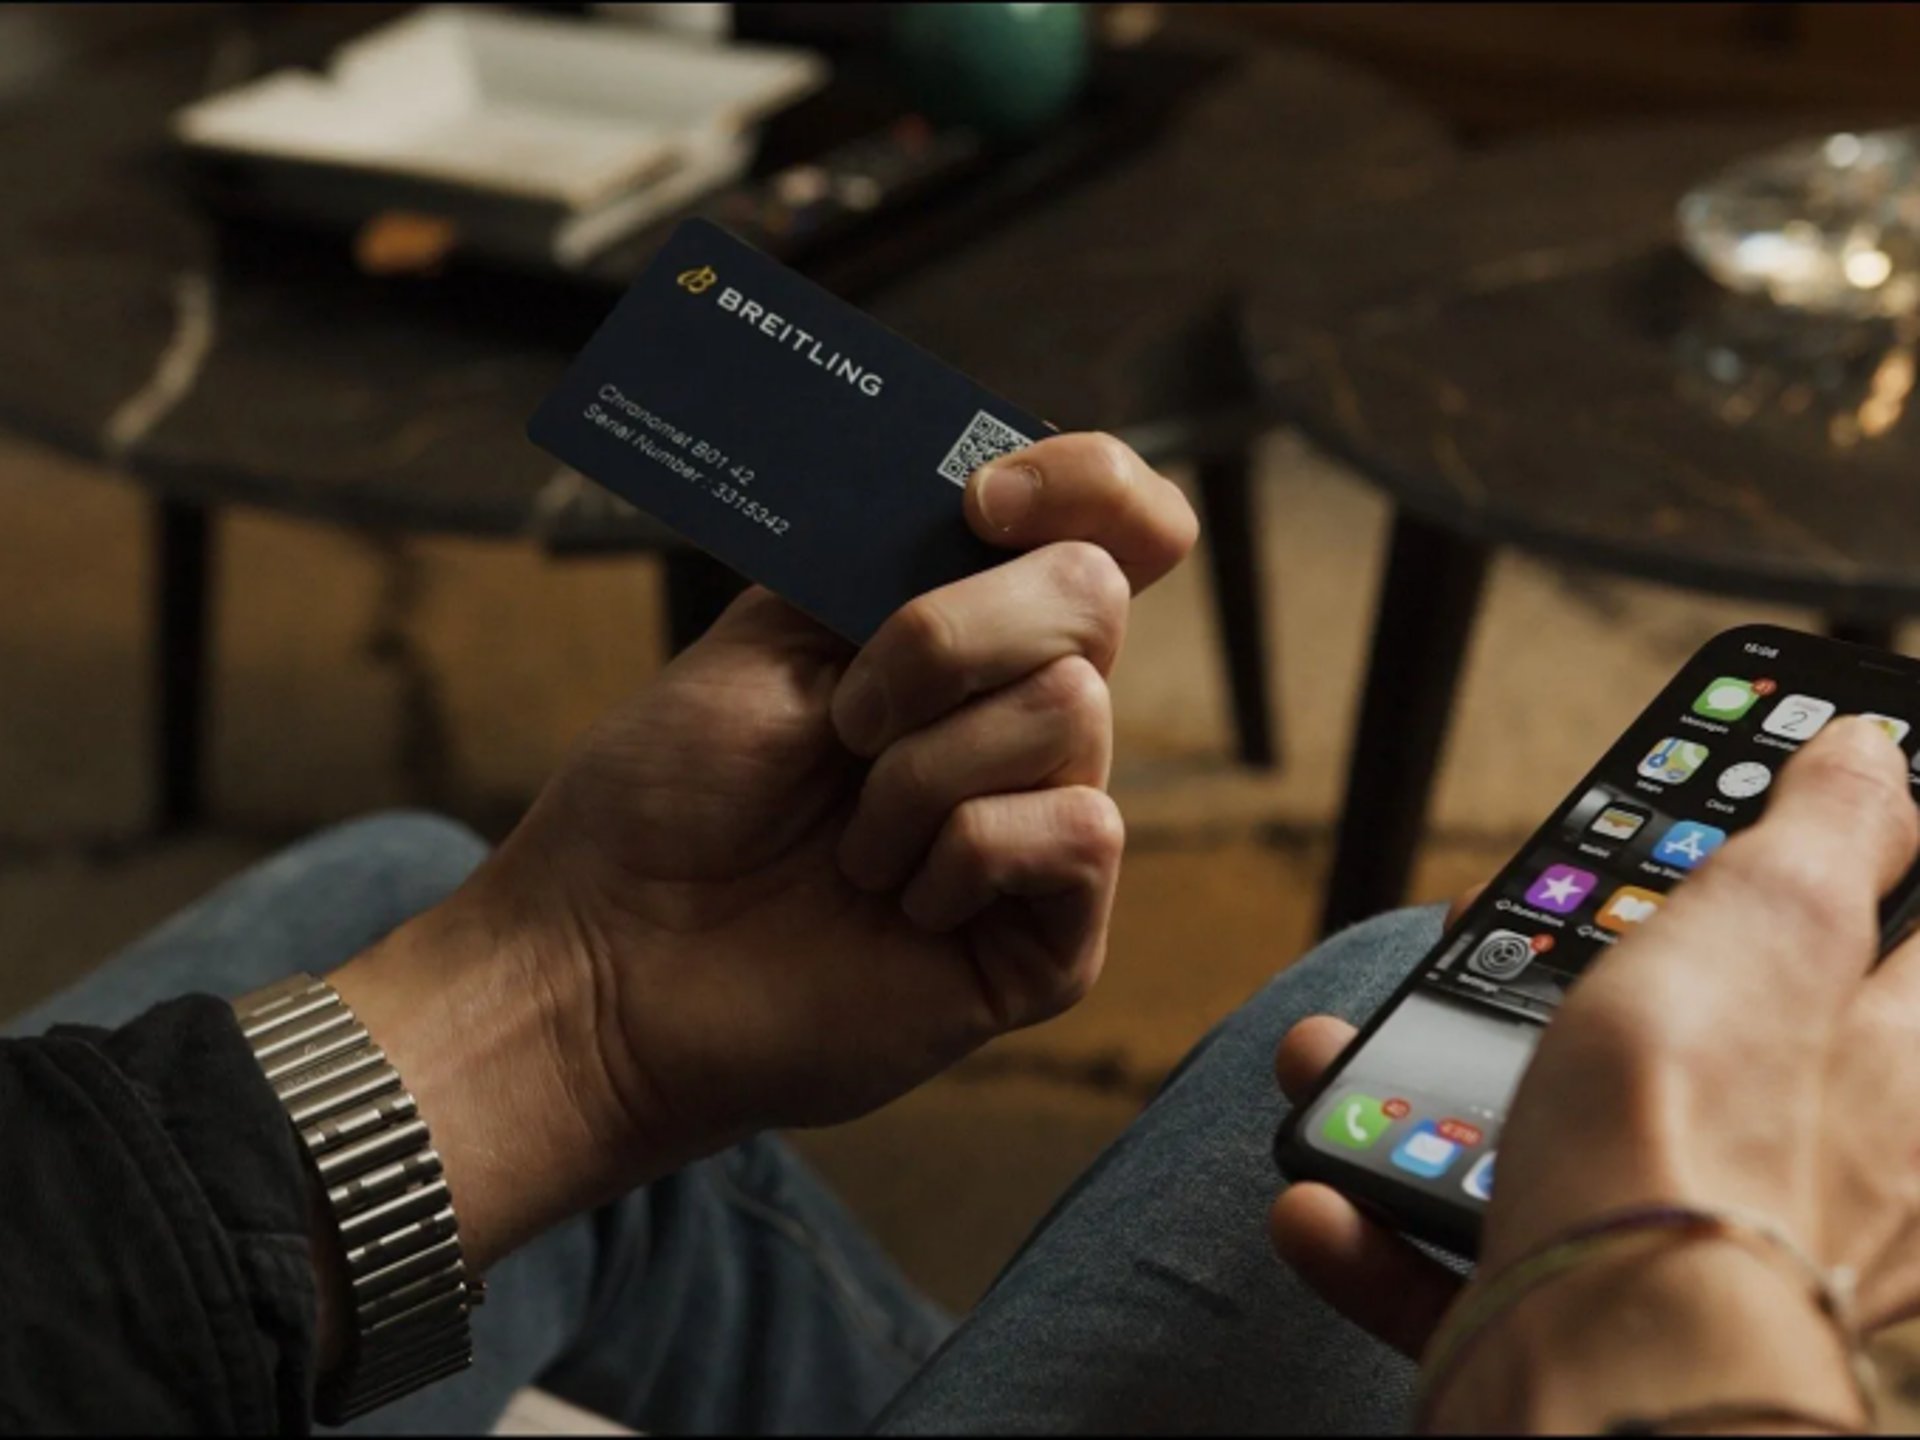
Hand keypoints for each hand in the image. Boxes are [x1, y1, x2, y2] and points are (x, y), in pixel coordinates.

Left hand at [334, 433, 1195, 1267]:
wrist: (606, 957)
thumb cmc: (670, 797)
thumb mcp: (771, 632)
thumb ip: (893, 561)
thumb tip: (998, 487)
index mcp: (962, 637)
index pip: (1105, 523)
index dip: (1086, 481)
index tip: (984, 501)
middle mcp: (1019, 722)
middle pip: (1091, 596)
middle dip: (946, 636)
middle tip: (844, 721)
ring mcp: (1041, 829)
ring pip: (1069, 710)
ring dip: (920, 769)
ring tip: (848, 843)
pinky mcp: (1053, 940)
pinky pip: (1078, 833)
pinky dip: (962, 852)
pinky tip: (899, 904)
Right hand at [1269, 720, 1919, 1428]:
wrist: (1612, 1368)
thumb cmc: (1698, 1137)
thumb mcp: (1771, 921)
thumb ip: (1825, 830)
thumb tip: (1865, 750)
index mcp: (1878, 1068)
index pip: (1865, 936)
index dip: (1775, 866)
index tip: (1692, 816)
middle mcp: (1796, 1172)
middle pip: (1671, 1038)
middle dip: (1554, 974)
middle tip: (1473, 929)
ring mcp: (1675, 1255)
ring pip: (1552, 1147)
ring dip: (1425, 1095)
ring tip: (1339, 1050)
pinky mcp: (1572, 1328)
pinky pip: (1469, 1267)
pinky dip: (1386, 1230)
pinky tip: (1327, 1201)